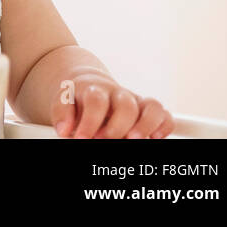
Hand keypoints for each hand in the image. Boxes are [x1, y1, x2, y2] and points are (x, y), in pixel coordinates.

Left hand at [50, 76, 174, 138]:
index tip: (81, 138)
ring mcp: (134, 101)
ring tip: (132, 139)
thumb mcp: (63, 102)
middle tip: (103, 140)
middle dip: (117, 126)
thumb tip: (65, 130)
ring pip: (151, 106)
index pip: (96, 101)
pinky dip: (163, 126)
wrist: (86, 86)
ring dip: (145, 125)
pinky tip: (154, 138)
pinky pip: (163, 114)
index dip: (90, 121)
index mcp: (94, 89)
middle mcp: (117, 94)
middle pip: (126, 104)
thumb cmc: (76, 99)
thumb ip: (63, 114)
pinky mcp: (146, 110)